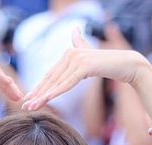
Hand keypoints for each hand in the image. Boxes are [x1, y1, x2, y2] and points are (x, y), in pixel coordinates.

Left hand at [22, 28, 142, 110]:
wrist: (126, 64)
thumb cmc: (109, 63)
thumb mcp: (91, 54)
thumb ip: (80, 44)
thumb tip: (74, 31)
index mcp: (69, 54)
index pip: (50, 74)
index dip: (39, 87)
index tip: (29, 98)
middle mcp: (70, 54)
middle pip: (50, 78)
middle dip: (37, 93)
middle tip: (25, 105)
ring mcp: (77, 59)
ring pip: (57, 82)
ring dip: (43, 96)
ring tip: (32, 106)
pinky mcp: (84, 67)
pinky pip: (67, 83)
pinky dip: (56, 92)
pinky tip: (46, 99)